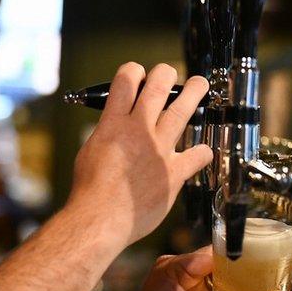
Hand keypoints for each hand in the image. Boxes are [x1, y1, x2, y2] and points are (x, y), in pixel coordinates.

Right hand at [68, 62, 210, 245]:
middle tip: (170, 73)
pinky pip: (198, 155)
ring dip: (194, 92)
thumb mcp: (89, 152)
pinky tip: (202, 152)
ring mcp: (159, 150)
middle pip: (158, 86)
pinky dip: (202, 152)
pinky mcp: (174, 172)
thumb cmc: (89, 192)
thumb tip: (115, 130)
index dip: (133, 71)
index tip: (138, 74)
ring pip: (183, 109)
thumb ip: (107, 135)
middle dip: (166, 73)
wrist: (99, 219)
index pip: (126, 80)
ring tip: (199, 85)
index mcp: (113, 124)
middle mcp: (138, 131)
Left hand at [118, 247, 252, 290]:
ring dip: (239, 288)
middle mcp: (182, 273)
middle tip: (269, 278)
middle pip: (219, 266)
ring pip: (222, 281)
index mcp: (173, 268)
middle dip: (241, 273)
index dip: (234, 258)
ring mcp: (189, 288)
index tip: (261, 261)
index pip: (210, 256)